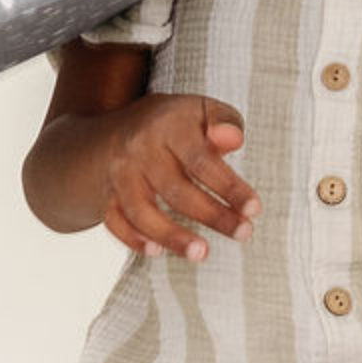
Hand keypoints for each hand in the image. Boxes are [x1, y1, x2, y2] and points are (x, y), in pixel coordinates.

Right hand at [97, 94, 259, 262]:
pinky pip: (114, 221)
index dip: (229, 187)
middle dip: (212, 215)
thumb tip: (233, 140)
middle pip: (174, 188)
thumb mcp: (200, 109)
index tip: (254, 209)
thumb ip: (224, 121)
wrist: (121, 127)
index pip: (201, 160)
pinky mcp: (107, 195)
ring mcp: (120, 173)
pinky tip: (155, 252)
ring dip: (170, 235)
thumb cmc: (175, 124)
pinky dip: (131, 238)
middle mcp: (139, 149)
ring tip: (201, 253)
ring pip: (140, 209)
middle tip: (243, 233)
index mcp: (166, 125)